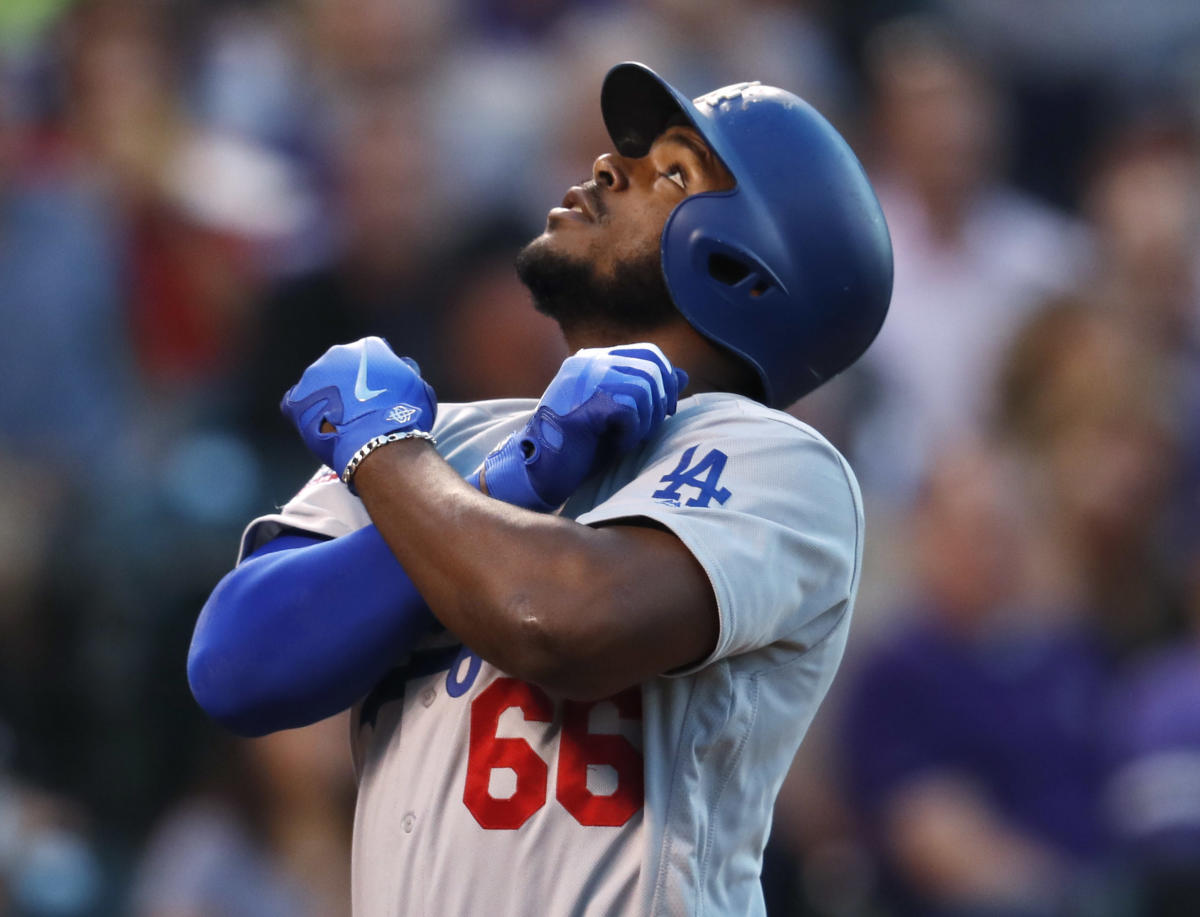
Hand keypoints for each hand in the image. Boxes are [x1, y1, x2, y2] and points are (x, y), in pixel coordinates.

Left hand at [280, 336, 436, 479]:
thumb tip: (403, 367)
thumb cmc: (405, 416)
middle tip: (362, 409)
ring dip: (329, 398)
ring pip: (320, 385)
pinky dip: (305, 411)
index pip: (372, 356)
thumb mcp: (419, 388)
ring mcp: (313, 376)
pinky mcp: (297, 401)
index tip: (383, 394)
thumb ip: (407, 372)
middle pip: (343, 368)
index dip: (378, 377)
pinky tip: (319, 424)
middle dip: (350, 385)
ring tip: (342, 422)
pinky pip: (297, 402)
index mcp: (368, 348)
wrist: (379, 443)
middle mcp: (338, 354)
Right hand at [481, 344, 687, 510]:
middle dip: (659, 404)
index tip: (665, 410)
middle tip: (647, 430)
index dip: (666, 380)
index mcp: (593, 361)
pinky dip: (630, 434)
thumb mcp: (619, 417)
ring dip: (644, 422)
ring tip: (625, 440)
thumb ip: (648, 394)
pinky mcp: (585, 403)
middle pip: (651, 369)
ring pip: (643, 389)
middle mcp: (588, 363)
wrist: (539, 471)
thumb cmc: (579, 447)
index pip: (648, 353)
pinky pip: (629, 412)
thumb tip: (682, 375)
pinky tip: (614, 445)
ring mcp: (584, 380)